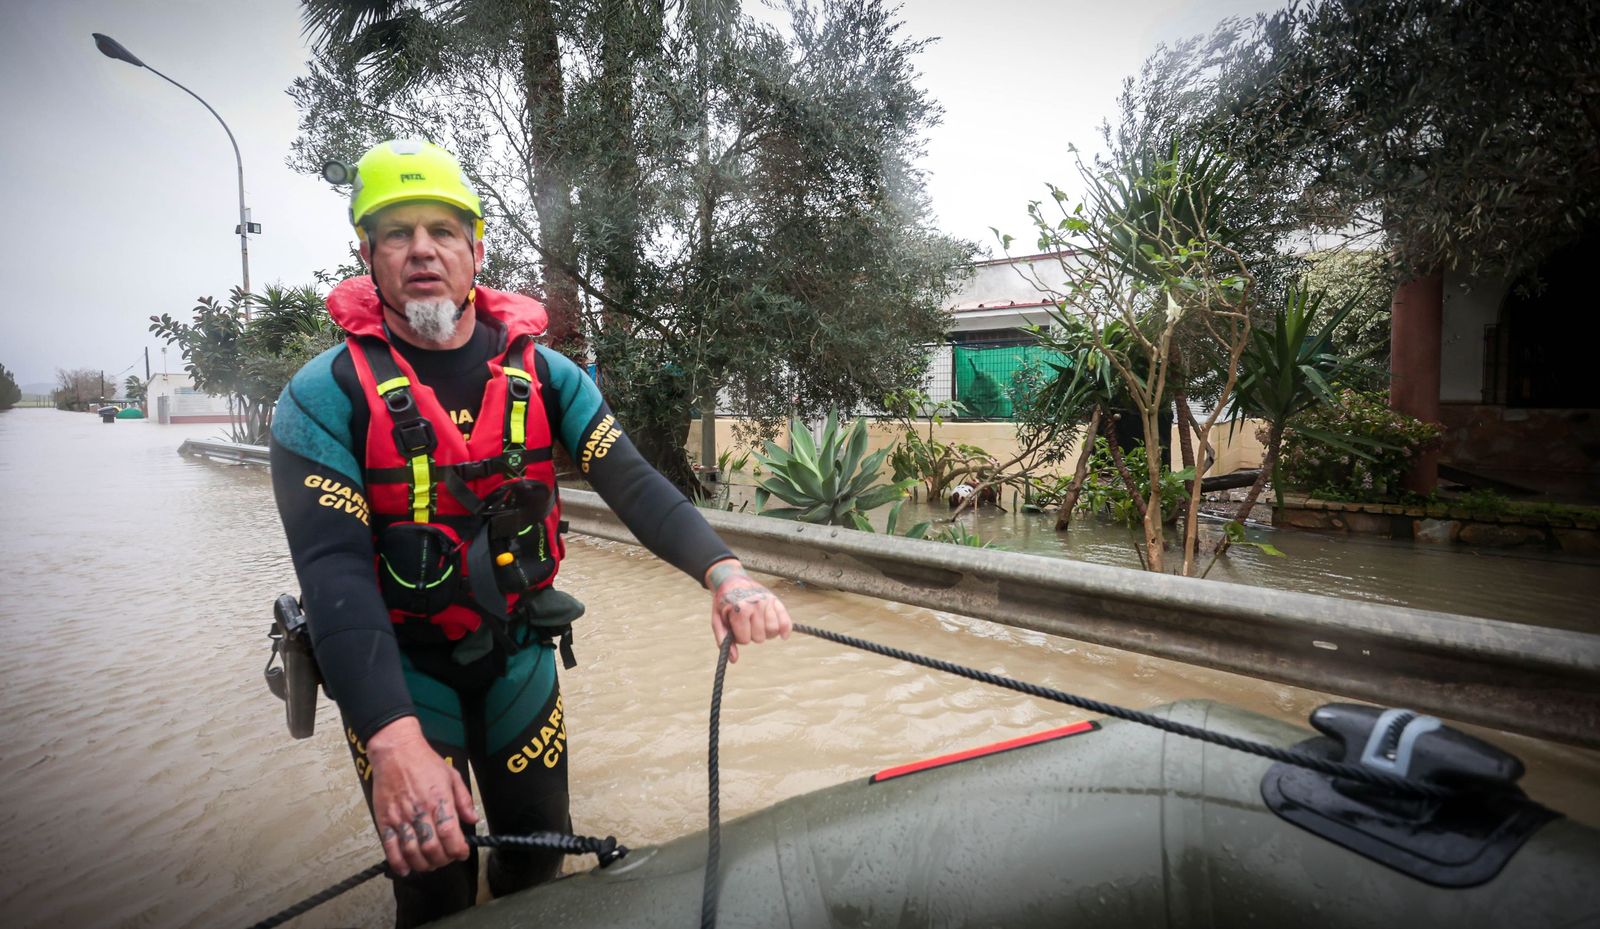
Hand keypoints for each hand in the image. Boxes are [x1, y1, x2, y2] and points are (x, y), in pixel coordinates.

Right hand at [366, 717, 478, 876]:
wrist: (396, 751)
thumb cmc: (425, 762)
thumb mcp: (452, 776)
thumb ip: (464, 800)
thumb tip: (473, 819)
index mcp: (439, 801)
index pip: (451, 835)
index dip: (458, 850)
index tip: (462, 853)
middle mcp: (420, 811)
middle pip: (432, 848)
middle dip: (442, 860)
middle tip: (446, 859)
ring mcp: (400, 817)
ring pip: (412, 851)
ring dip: (423, 864)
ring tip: (429, 864)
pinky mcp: (384, 819)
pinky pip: (390, 846)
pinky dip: (398, 862)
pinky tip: (406, 868)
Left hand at [706, 558, 790, 662]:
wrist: (731, 580)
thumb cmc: (724, 602)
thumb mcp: (717, 620)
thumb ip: (724, 640)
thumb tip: (734, 660)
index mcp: (740, 610)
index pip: (745, 640)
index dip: (739, 637)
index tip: (736, 627)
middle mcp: (756, 605)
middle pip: (760, 637)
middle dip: (751, 635)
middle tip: (746, 624)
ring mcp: (767, 602)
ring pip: (773, 631)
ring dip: (766, 632)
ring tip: (758, 624)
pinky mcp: (775, 600)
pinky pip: (786, 621)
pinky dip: (786, 630)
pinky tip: (783, 636)